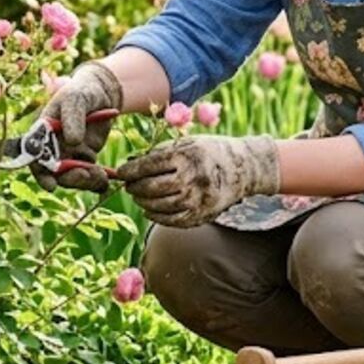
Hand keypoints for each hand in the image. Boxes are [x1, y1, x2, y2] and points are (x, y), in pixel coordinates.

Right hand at [34, 62, 122, 191]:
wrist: (101, 94)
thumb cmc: (82, 92)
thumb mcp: (75, 99)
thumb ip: (72, 117)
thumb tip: (72, 141)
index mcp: (43, 133)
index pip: (35, 156)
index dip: (40, 173)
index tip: (51, 185)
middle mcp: (53, 147)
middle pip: (54, 172)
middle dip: (70, 178)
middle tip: (87, 175)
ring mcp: (69, 154)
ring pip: (72, 177)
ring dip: (85, 181)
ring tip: (102, 176)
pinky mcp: (85, 158)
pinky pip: (88, 175)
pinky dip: (97, 180)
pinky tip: (108, 178)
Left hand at [118, 135, 279, 226]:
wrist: (242, 169)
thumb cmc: (208, 152)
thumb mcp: (186, 143)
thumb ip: (158, 153)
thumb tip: (129, 164)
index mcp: (188, 155)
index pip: (151, 165)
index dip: (131, 170)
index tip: (121, 172)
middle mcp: (194, 178)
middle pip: (153, 187)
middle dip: (135, 187)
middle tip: (129, 185)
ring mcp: (199, 199)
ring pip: (160, 206)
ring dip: (143, 202)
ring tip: (138, 196)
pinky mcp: (202, 215)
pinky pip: (172, 220)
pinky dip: (156, 216)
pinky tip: (150, 209)